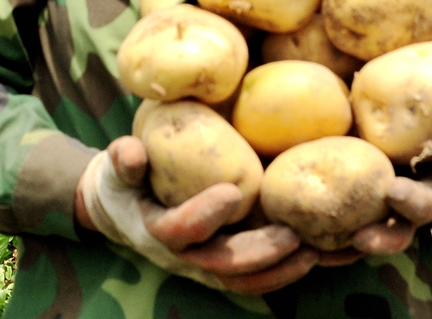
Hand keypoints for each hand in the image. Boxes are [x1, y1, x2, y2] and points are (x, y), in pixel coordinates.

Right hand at [76, 136, 314, 294]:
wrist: (122, 212)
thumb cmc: (123, 182)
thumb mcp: (116, 169)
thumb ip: (123, 160)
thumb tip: (130, 151)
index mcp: (155, 230)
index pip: (178, 230)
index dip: (203, 215)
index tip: (232, 192)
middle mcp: (181, 256)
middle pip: (221, 264)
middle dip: (258, 253)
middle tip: (292, 236)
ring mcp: (202, 264)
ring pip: (241, 280)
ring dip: (279, 272)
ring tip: (312, 254)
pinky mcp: (222, 263)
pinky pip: (253, 277)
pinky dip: (283, 273)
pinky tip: (315, 256)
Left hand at [351, 56, 431, 256]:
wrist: (393, 132)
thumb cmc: (425, 109)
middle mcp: (430, 194)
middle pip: (428, 206)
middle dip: (414, 203)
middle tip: (395, 191)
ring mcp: (399, 212)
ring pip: (396, 233)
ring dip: (381, 238)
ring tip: (360, 237)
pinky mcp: (366, 217)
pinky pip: (355, 240)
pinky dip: (340, 248)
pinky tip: (318, 252)